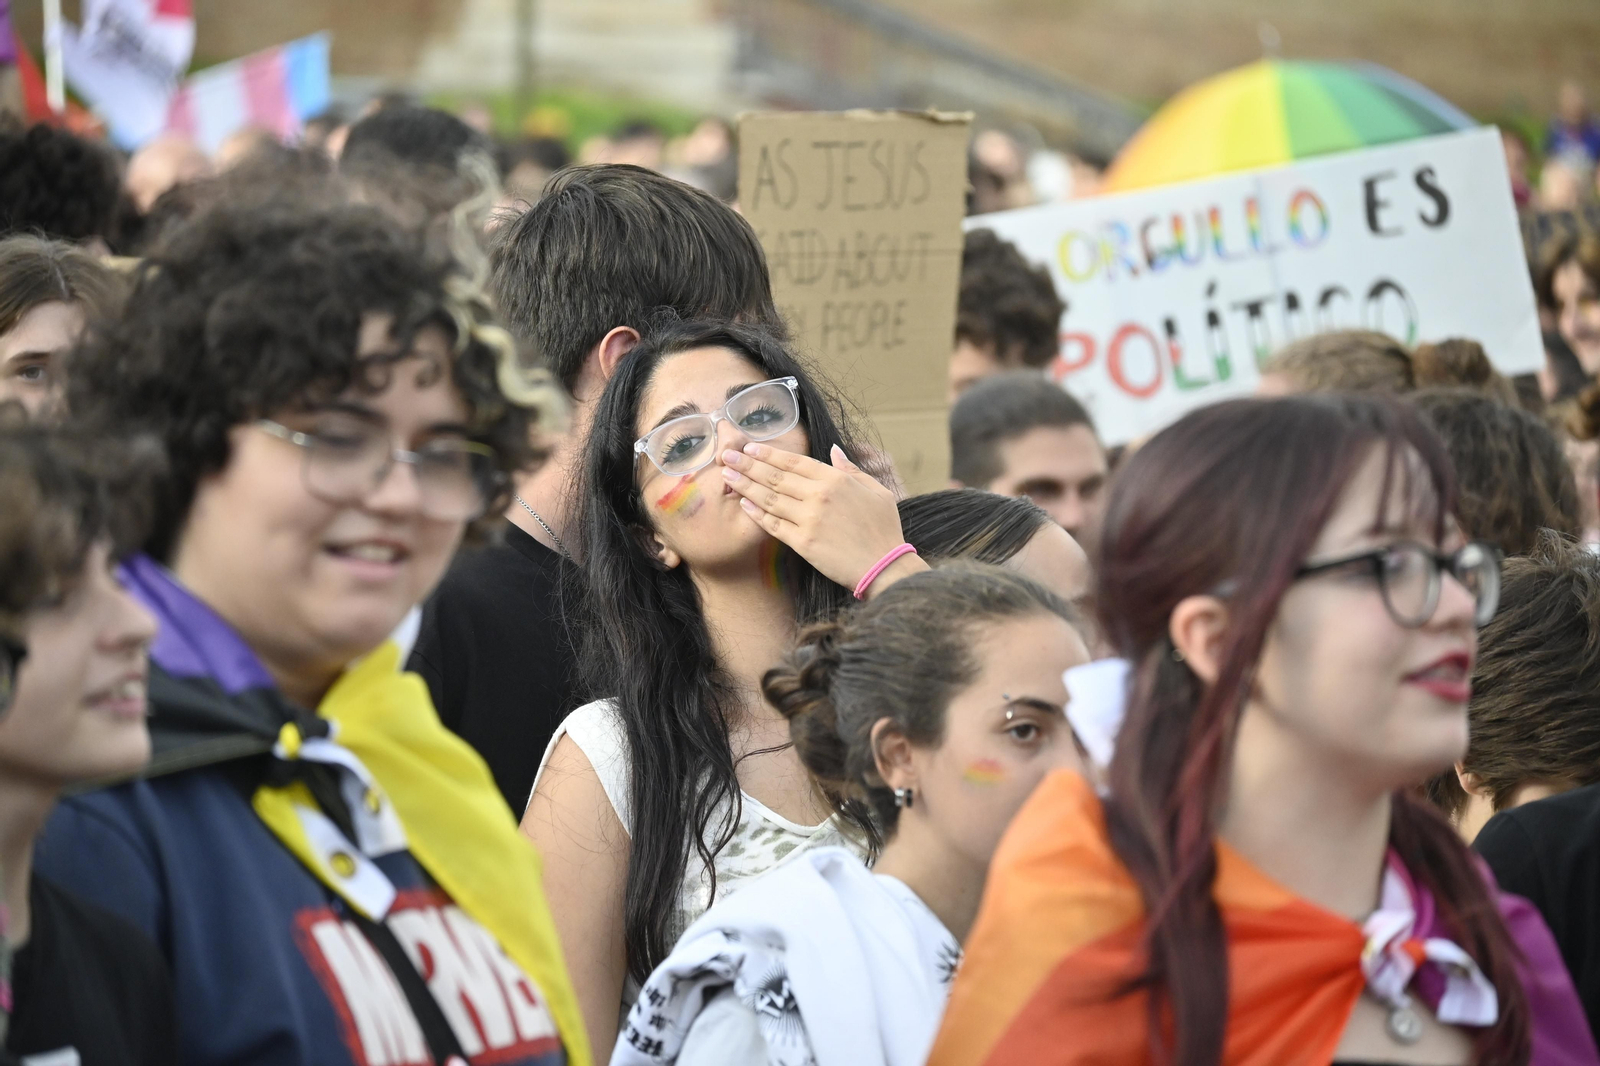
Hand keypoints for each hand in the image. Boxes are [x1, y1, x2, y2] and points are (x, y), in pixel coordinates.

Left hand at [722, 443, 928, 595]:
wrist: (884, 565)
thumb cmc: (883, 528)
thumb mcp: (877, 490)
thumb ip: (853, 469)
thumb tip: (835, 450)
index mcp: (836, 480)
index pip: (794, 462)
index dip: (769, 453)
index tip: (750, 447)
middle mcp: (819, 496)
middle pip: (775, 477)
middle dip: (748, 464)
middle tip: (726, 455)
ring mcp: (809, 520)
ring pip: (769, 498)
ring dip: (745, 485)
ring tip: (727, 475)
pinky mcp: (803, 543)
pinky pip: (773, 525)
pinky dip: (756, 513)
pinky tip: (742, 503)